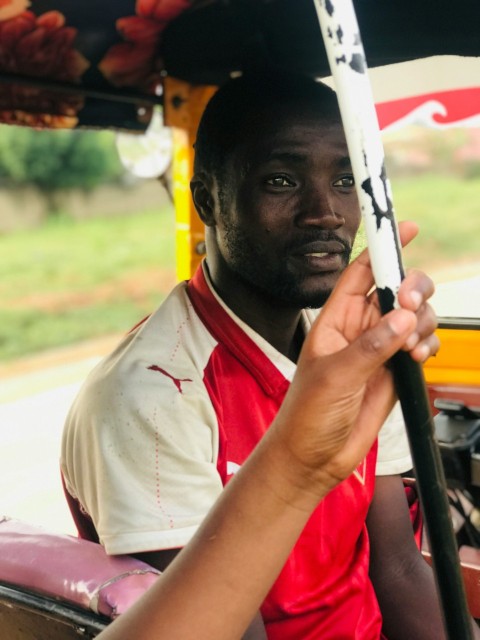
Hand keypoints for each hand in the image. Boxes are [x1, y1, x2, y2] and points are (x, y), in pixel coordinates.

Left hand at [271, 221, 438, 496]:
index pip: (361, 272)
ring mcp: (380, 349)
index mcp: (336, 319)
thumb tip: (402, 317)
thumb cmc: (307, 414)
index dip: (383, 248)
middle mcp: (360, 329)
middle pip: (397, 289)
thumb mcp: (336, 376)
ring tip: (411, 347)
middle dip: (412, 290)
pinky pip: (421, 344)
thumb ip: (372, 345)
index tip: (408, 229)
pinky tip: (417, 358)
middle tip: (410, 306)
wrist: (315, 457)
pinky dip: (427, 345)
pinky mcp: (395, 370)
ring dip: (423, 323)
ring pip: (414, 316)